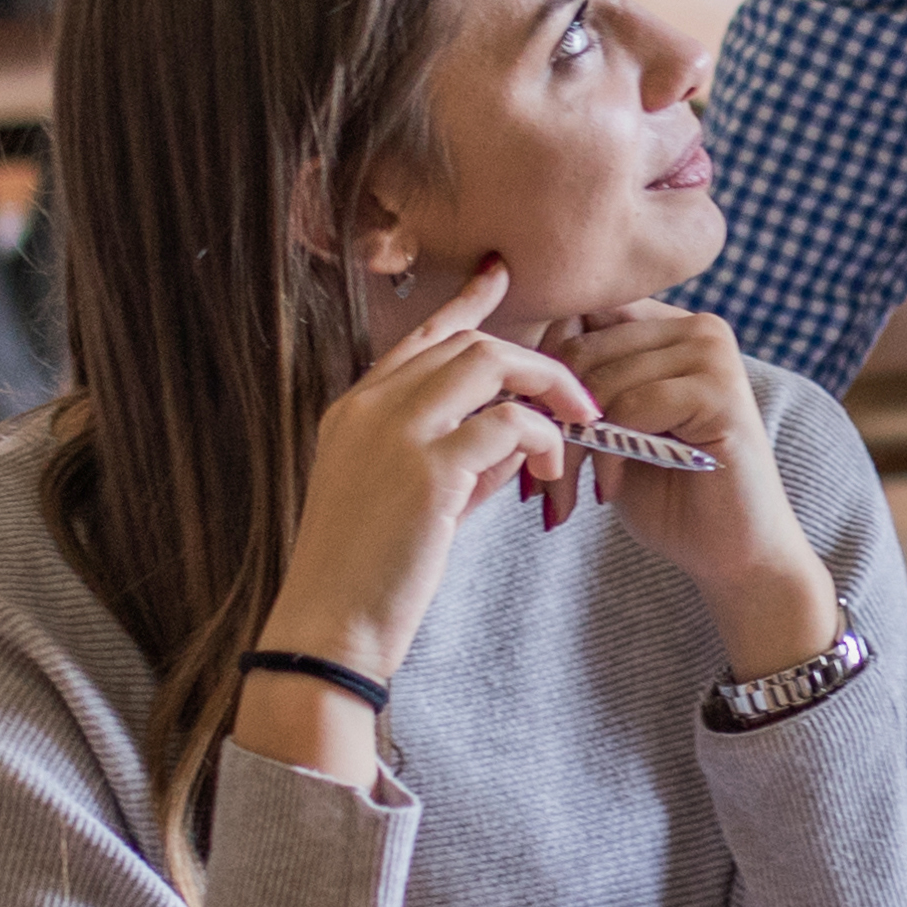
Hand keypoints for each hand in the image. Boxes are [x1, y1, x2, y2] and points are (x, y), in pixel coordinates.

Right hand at [241, 258, 599, 782]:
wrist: (328, 629)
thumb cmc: (367, 577)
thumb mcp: (409, 503)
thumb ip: (457, 460)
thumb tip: (516, 435)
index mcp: (355, 410)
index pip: (419, 336)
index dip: (464, 304)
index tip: (498, 278)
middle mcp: (369, 407)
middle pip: (466, 344)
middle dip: (533, 361)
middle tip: (577, 396)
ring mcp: (394, 432)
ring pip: (489, 364)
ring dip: (546, 387)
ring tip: (577, 425)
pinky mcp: (427, 469)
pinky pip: (507, 423)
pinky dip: (541, 437)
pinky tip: (550, 467)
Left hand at [541, 300, 839, 670]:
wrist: (732, 555)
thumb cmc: (664, 496)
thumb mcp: (608, 430)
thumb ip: (574, 388)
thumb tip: (502, 368)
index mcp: (669, 325)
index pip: (576, 315)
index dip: (542, 376)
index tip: (530, 438)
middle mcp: (697, 327)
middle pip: (581, 346)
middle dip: (549, 419)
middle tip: (541, 480)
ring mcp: (714, 354)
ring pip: (600, 380)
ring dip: (572, 447)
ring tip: (570, 494)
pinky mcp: (721, 391)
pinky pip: (631, 406)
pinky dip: (608, 454)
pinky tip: (611, 490)